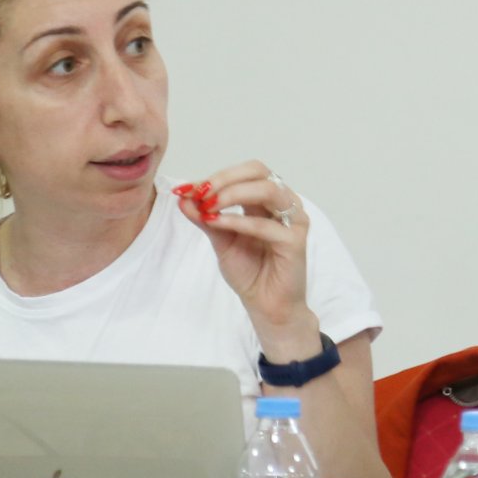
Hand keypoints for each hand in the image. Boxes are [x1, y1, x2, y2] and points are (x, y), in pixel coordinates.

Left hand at [171, 160, 312, 350]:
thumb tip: (182, 197)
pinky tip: (217, 223)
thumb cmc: (249, 272)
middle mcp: (283, 204)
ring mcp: (293, 220)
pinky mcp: (295, 241)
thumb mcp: (220, 239)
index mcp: (266, 200)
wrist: (266, 306)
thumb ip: (204, 217)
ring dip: (232, 194)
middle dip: (225, 179)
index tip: (187, 189)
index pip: (245, 173)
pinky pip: (265, 225)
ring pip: (267, 190)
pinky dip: (238, 221)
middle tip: (200, 192)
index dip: (216, 177)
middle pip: (259, 171)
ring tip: (208, 206)